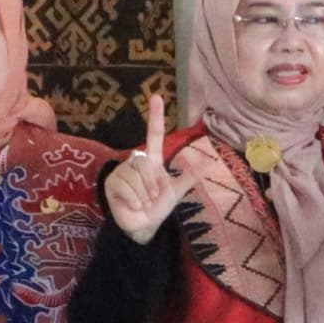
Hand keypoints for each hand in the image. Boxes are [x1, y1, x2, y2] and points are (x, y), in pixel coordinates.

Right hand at [105, 92, 185, 244]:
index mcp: (152, 160)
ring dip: (145, 194)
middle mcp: (136, 162)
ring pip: (137, 175)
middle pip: (145, 162)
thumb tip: (211, 162)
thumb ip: (190, 176)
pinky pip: (127, 187)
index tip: (157, 96)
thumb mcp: (176, 191)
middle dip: (153, 184)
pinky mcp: (112, 184)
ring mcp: (122, 172)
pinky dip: (135, 199)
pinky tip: (134, 205)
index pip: (154, 134)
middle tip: (153, 197)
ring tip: (143, 202)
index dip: (155, 116)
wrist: (144, 226)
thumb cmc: (158, 207)